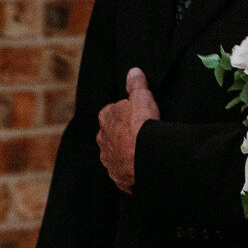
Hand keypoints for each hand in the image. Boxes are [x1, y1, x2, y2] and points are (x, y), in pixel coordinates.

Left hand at [96, 68, 158, 192]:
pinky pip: (123, 174)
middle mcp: (102, 140)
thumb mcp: (142, 97)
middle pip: (113, 135)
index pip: (113, 112)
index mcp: (106, 118)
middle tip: (142, 135)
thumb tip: (134, 71)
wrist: (145, 155)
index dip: (127, 114)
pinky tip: (142, 169)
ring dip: (126, 154)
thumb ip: (136, 84)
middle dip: (124, 135)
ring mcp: (109, 159)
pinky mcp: (117, 176)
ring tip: (143, 153)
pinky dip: (131, 172)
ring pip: (116, 155)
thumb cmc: (142, 124)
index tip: (139, 116)